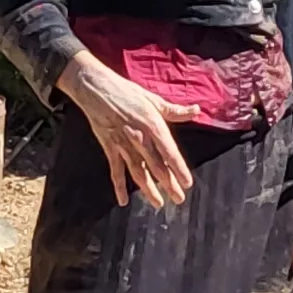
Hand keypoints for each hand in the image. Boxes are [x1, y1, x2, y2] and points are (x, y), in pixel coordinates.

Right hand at [58, 55, 200, 206]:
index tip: (187, 184)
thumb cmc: (127, 92)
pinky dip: (119, 186)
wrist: (96, 88)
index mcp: (153, 124)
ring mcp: (123, 144)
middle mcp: (139, 138)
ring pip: (138, 172)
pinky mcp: (109, 147)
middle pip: (156, 166)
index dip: (179, 169)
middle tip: (178, 199)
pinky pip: (115, 170)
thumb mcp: (153, 98)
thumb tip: (196, 110)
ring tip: (158, 203)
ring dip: (148, 189)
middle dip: (168, 184)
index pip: (169, 152)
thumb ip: (174, 110)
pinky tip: (123, 200)